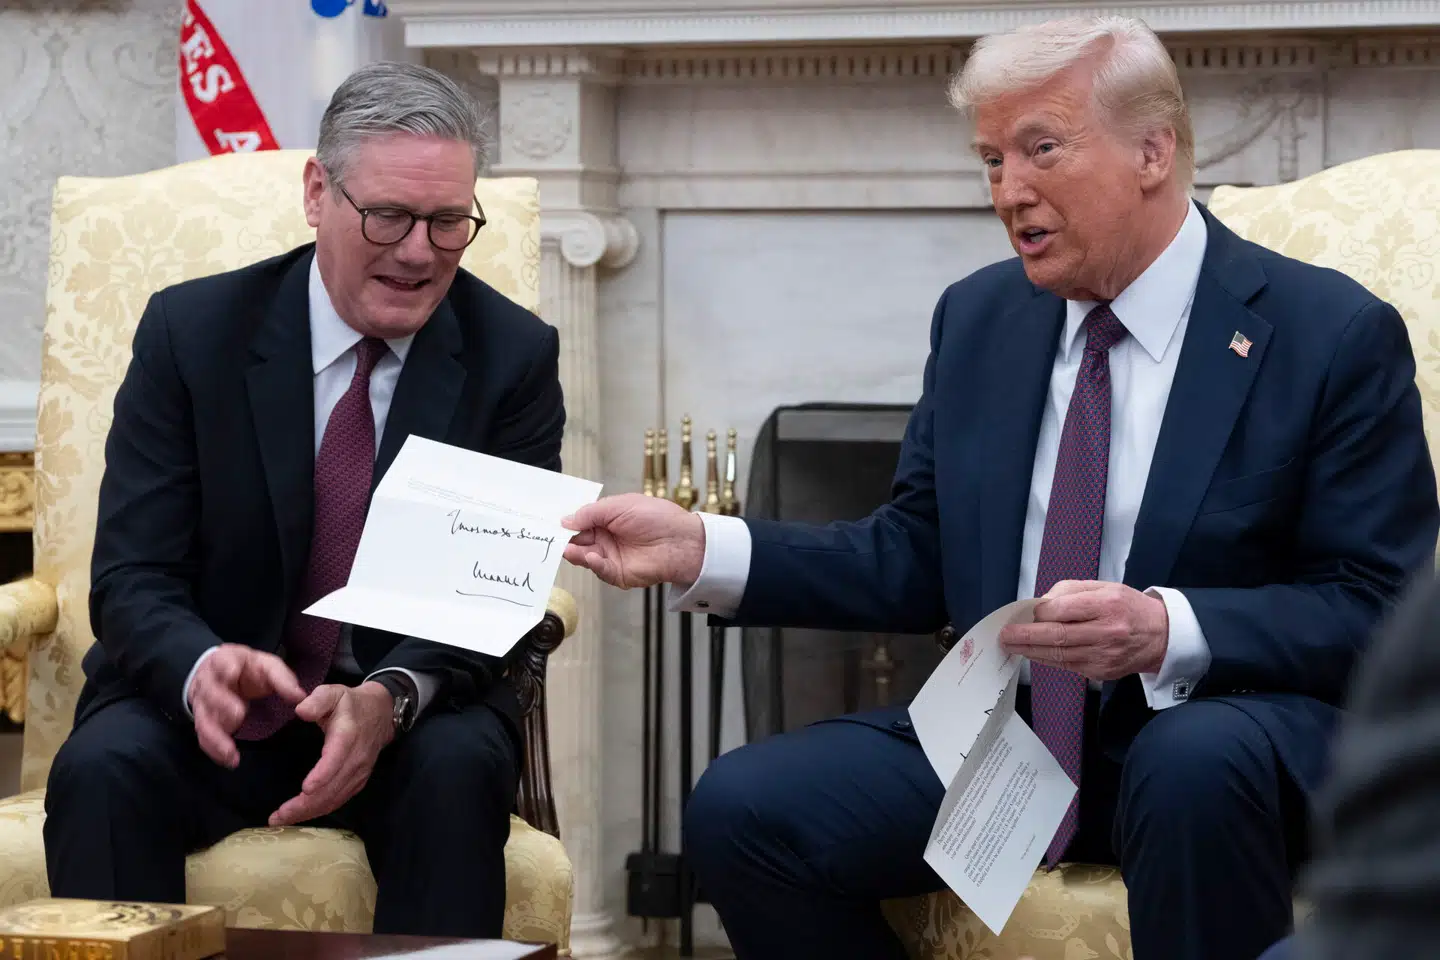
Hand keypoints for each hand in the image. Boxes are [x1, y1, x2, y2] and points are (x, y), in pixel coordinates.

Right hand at [188, 644, 305, 768]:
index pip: (222, 661)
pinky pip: (204, 737)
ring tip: (231, 752)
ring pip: (204, 719)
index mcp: (226, 661)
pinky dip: (215, 750)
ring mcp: (203, 703)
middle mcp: (209, 682)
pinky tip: (229, 760)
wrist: (224, 675)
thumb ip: (282, 679)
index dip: (225, 667)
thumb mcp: (267, 666)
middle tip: (238, 714)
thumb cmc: (249, 670)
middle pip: (210, 692)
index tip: (232, 672)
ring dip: (216, 736)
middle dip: (221, 702)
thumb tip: (299, 697)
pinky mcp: (204, 721)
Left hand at [268, 682, 394, 826]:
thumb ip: (318, 699)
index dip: (323, 775)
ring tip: (281, 819)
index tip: (305, 789)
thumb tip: (301, 710)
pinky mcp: (358, 782)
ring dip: (309, 812)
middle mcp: (356, 759)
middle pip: (332, 787)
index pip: (337, 758)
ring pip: (335, 799)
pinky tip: (300, 815)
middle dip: (305, 805)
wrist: (381, 713)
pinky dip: (319, 810)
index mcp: (348, 735)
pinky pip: (339, 800)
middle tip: (277, 816)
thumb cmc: (350, 703)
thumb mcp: (334, 692)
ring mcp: (359, 773)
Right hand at [562, 493, 706, 587]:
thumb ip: (591, 513)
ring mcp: (611, 556)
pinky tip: (591, 557)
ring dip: (575, 553)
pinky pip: (600, 570)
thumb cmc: (656, 517)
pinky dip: (593, 564)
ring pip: (585, 557)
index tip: (550, 525)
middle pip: (578, 541)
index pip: (580, 523)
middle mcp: (607, 539)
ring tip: (569, 549)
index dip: (567, 524)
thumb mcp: (619, 506)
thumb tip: (566, 520)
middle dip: (566, 540)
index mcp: (607, 520)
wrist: (679, 540)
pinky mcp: (618, 573)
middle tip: (553, 540)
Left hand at [999, 580, 1168, 681]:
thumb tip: (1042, 603)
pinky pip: (1067, 666)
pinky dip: (1047, 659)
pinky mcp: (1101, 672)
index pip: (1065, 610)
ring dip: (1031, 651)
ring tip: (1011, 645)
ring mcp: (1104, 656)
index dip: (1041, 612)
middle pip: (1058, 636)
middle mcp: (1107, 632)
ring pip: (1059, 655)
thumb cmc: (1128, 607)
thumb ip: (1071, 591)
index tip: (1028, 611)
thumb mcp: (1104, 586)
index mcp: (1108, 605)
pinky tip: (1033, 653)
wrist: (1161, 636)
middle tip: (1005, 635)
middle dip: (1027, 636)